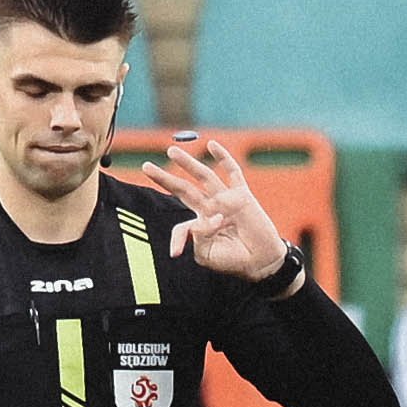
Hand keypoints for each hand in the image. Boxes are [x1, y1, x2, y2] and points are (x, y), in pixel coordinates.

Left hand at [143, 137, 288, 281]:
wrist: (260, 261)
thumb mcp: (207, 254)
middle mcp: (211, 208)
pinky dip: (223, 158)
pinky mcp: (242, 196)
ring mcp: (226, 199)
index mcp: (200, 224)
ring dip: (187, 164)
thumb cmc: (233, 260)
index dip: (177, 237)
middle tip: (146, 167)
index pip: (182, 224)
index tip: (175, 253)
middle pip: (184, 189)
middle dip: (165, 179)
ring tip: (171, 151)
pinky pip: (232, 172)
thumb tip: (198, 220)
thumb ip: (195, 237)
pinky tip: (212, 145)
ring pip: (203, 176)